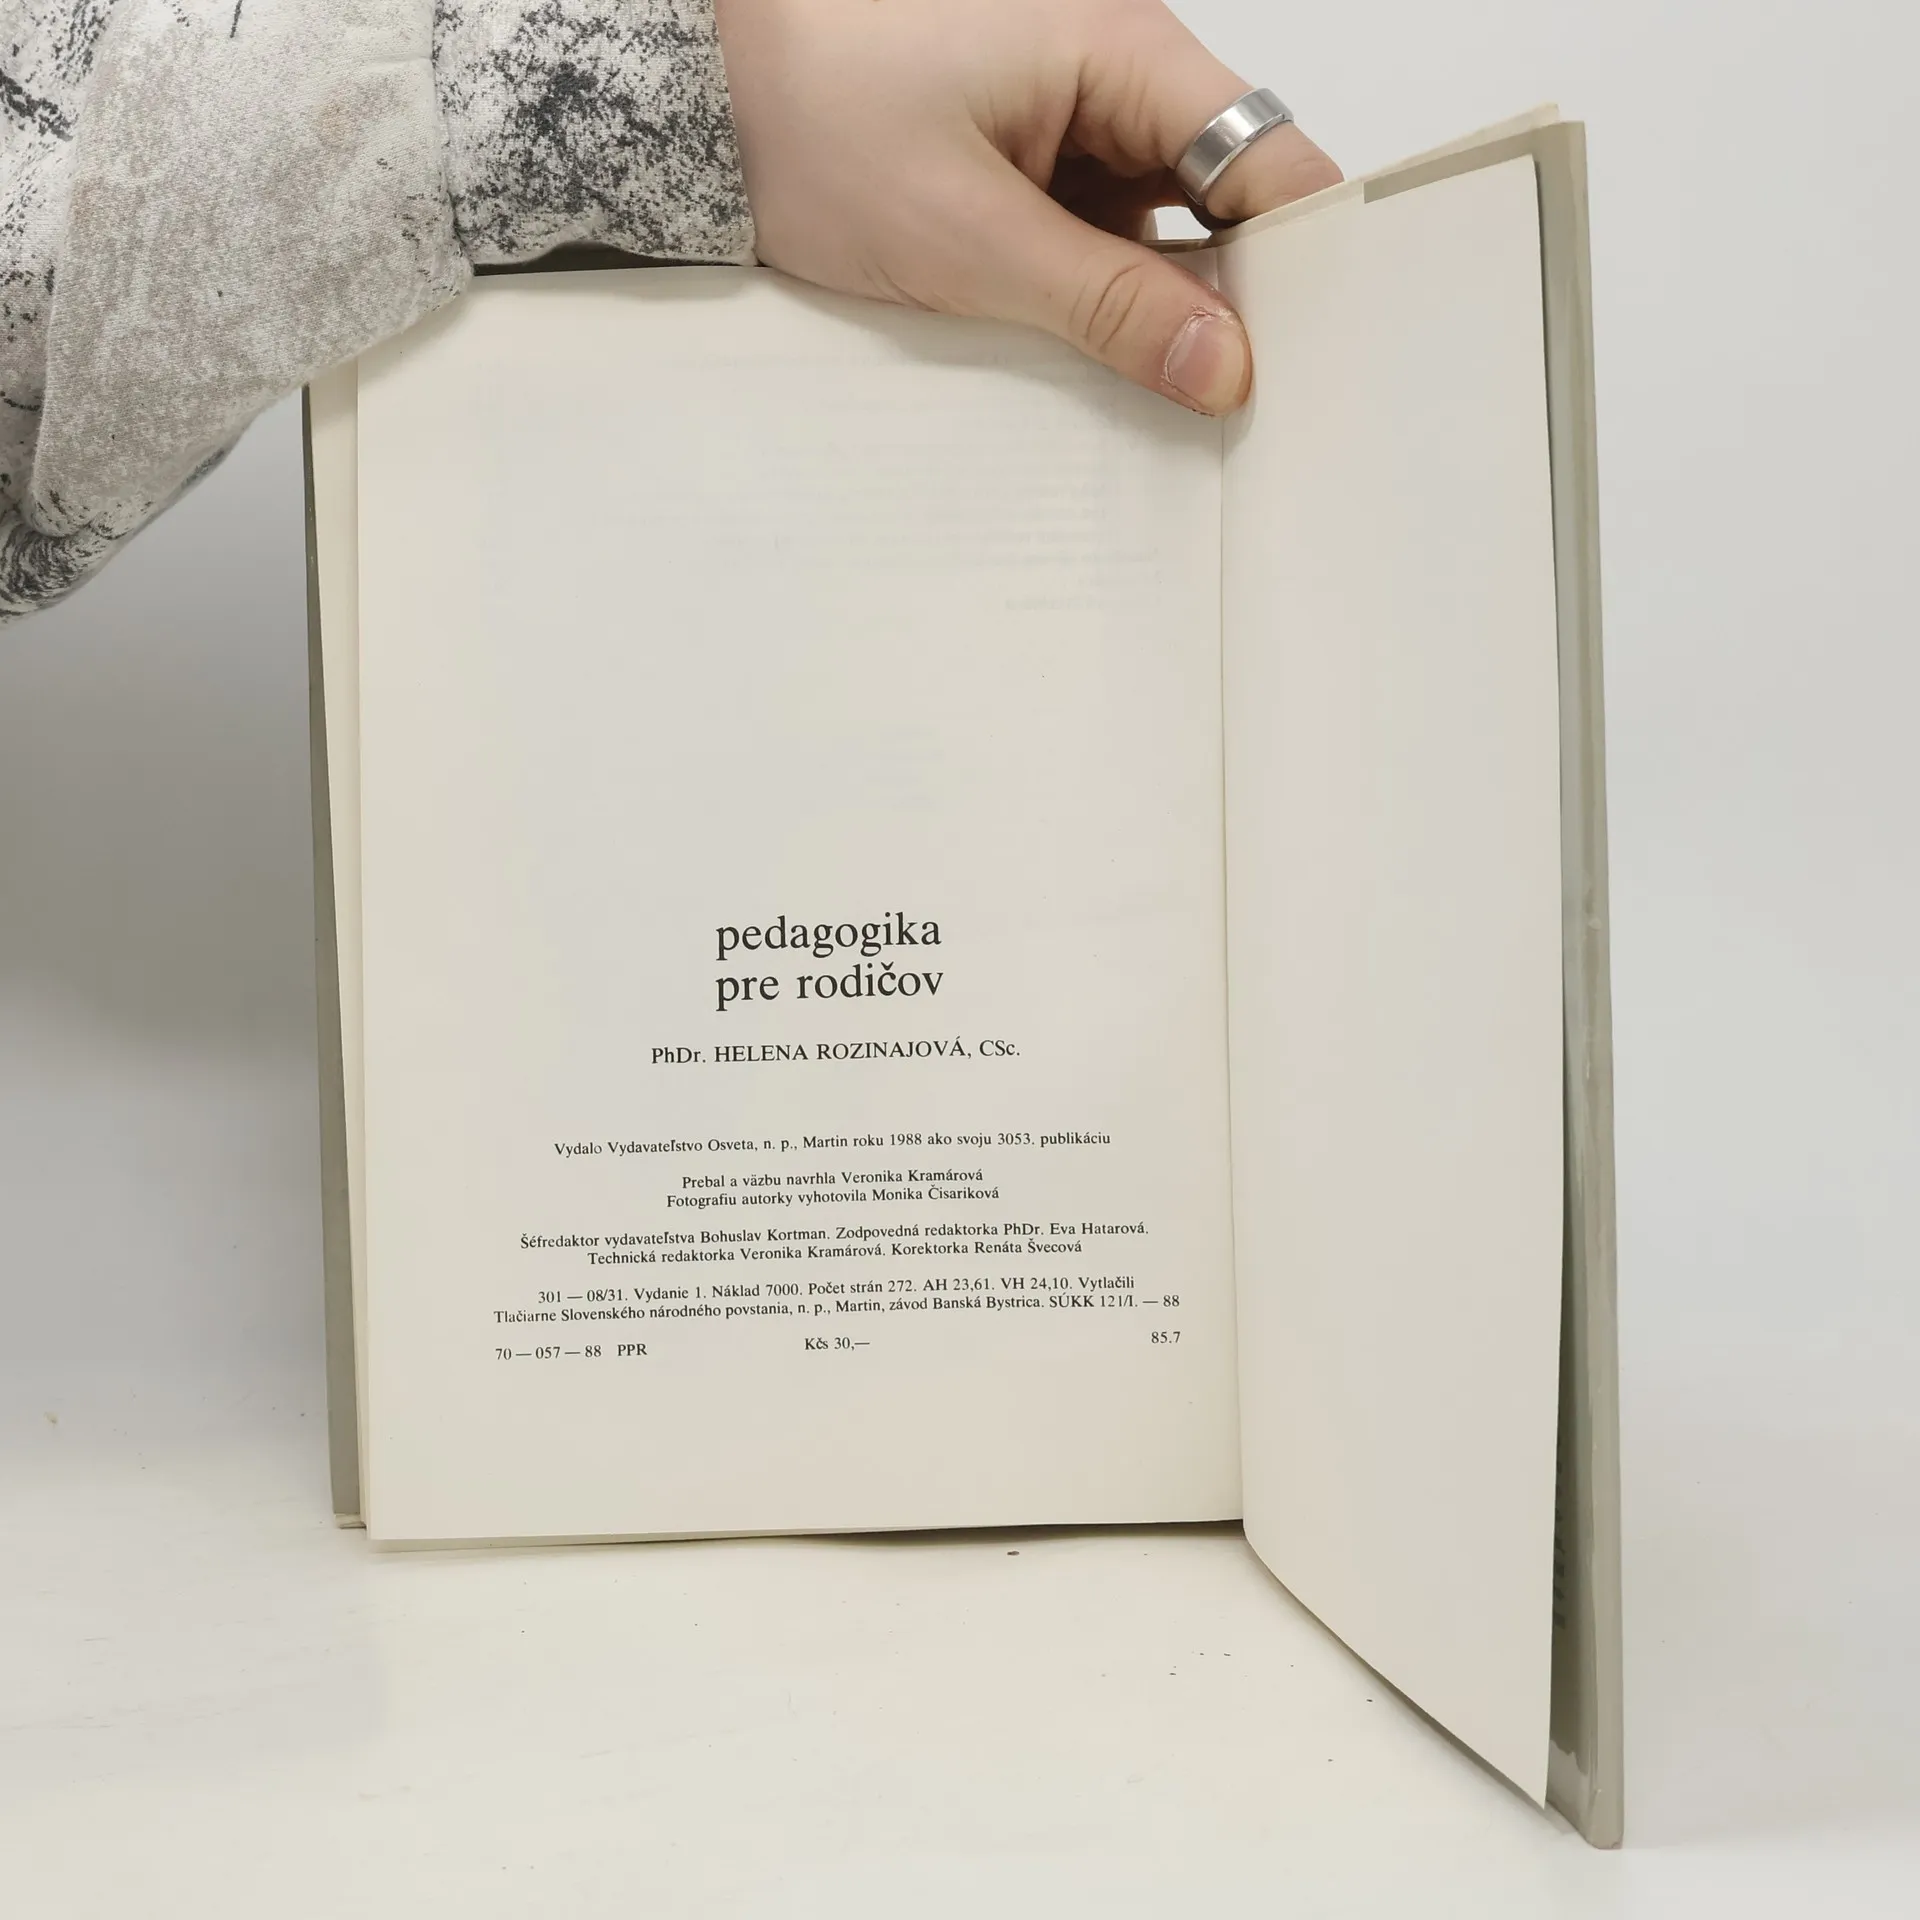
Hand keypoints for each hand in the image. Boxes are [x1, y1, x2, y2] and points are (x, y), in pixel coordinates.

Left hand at [714, 0, 1341, 414]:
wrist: (706, 103)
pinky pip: (1106, 239)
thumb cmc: (816, 122)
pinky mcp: (1035, 165)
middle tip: (1246, 405)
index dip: (1301, 257)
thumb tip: (1225, 365)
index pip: (1267, 155)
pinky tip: (1113, 365)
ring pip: (1168, 227)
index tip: (1311, 360)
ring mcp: (1075, 120)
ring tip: (1182, 398)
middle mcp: (1115, 73)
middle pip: (1229, 194)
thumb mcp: (971, 236)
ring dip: (1170, 308)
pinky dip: (1112, 300)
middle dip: (1240, 296)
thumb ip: (1109, 305)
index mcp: (1122, 49)